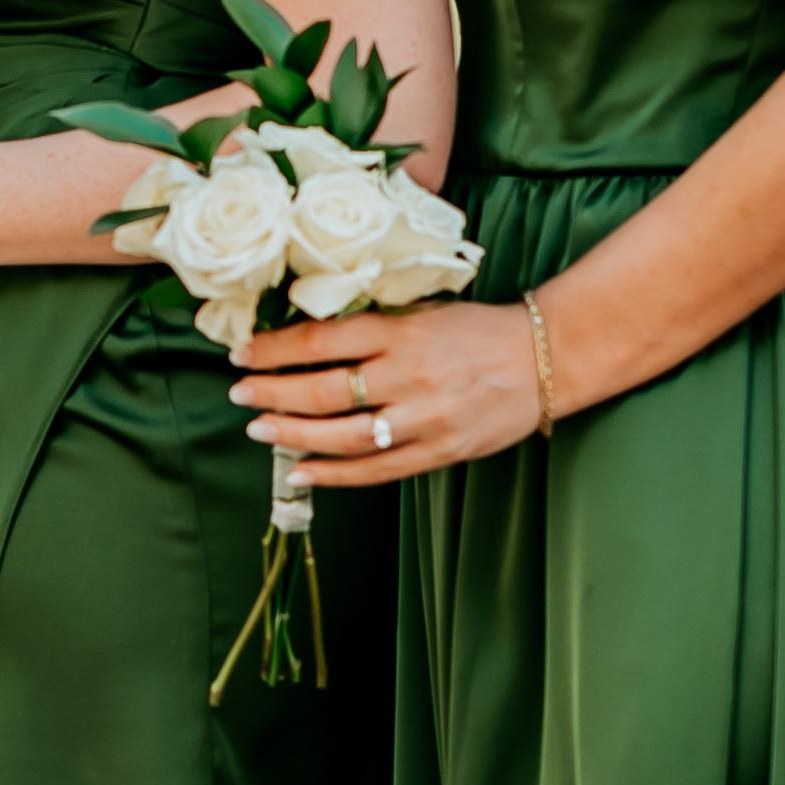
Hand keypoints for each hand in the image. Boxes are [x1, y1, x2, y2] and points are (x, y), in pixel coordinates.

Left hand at [233, 297, 542, 485]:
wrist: (545, 359)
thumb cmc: (478, 329)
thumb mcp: (423, 310)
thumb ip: (373, 326)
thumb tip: (309, 338)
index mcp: (401, 332)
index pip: (321, 341)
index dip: (274, 350)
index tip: (242, 353)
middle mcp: (408, 376)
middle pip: (323, 391)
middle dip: (271, 394)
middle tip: (239, 394)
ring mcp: (423, 420)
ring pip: (343, 435)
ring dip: (293, 435)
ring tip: (258, 430)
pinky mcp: (439, 452)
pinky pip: (376, 470)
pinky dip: (334, 474)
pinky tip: (301, 471)